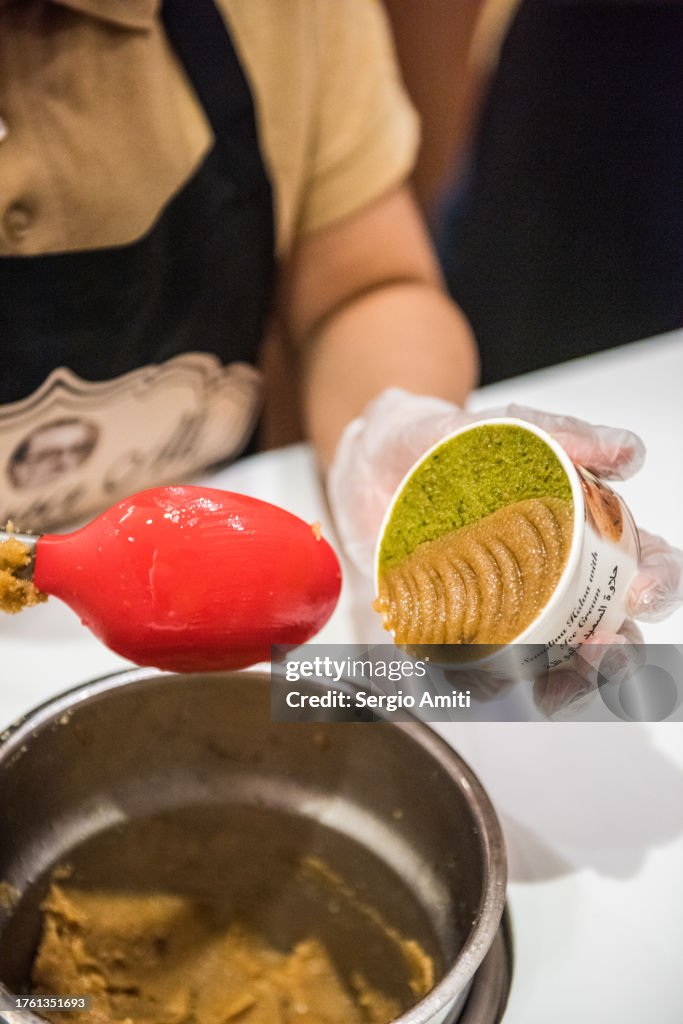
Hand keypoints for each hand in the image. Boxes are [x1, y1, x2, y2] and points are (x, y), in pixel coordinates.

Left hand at [328, 389, 682, 713]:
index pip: (642, 563)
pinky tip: (484, 682)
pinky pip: (480, 675)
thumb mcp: (501, 426)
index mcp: (581, 531)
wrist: (371, 460)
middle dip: (618, 655)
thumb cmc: (445, 445)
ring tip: (550, 684)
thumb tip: (630, 453)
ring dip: (565, 686)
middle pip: (610, 632)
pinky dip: (488, 688)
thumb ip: (564, 434)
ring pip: (553, 666)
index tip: (642, 591)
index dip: (658, 582)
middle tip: (600, 648)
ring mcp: (507, 612)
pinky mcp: (456, 632)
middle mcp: (553, 581)